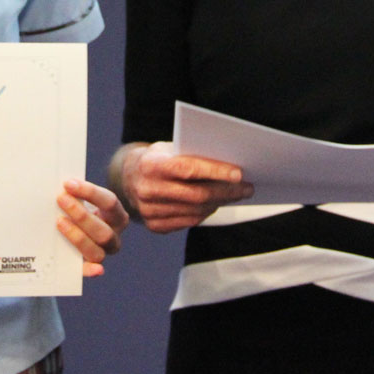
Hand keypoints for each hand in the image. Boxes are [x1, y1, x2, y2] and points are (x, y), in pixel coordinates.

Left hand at [56, 179, 128, 277]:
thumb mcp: (84, 197)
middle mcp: (114, 235)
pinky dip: (91, 271)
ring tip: (59, 222)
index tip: (68, 184)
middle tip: (60, 199)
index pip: (109, 202)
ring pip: (97, 252)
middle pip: (103, 230)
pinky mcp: (90, 265)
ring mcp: (104, 252)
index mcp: (117, 215)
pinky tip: (92, 269)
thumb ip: (76, 192)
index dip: (89, 192)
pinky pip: (89, 270)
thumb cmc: (82, 205)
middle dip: (81, 215)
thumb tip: (59, 184)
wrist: (83, 223)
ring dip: (78, 237)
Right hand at [117, 142, 252, 233]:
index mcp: (149, 165)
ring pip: (195, 211)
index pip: (188, 169)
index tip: (239, 173)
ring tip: (236, 195)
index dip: (215, 171)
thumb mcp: (168, 148)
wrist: (127, 177)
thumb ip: (190, 155)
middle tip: (246, 187)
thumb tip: (228, 164)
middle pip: (196, 194)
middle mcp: (146, 190)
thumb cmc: (158, 158)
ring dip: (220, 203)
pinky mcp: (154, 225)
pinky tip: (216, 204)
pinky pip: (188, 222)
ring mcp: (148, 211)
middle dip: (225, 191)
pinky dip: (206, 213)